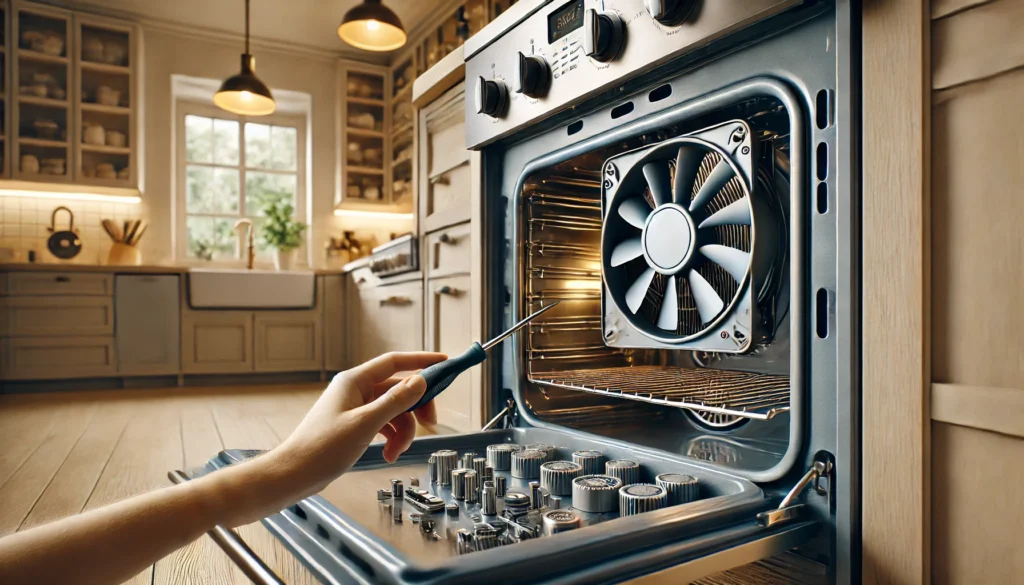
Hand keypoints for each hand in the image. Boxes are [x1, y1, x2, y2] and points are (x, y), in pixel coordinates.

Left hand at [269, 352, 446, 499]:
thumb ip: (395, 401)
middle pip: (398, 389)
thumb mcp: (365, 424)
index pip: (394, 362)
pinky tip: (389, 454)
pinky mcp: (354, 425)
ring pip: (393, 410)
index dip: (421, 361)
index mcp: (354, 381)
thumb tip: (420, 381)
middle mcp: (355, 390)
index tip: (444, 363)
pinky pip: (383, 424)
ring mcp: (355, 408)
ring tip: (397, 452)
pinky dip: (391, 438)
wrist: (294, 474)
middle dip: (416, 408)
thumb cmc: (322, 448)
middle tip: (431, 423)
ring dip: (402, 431)